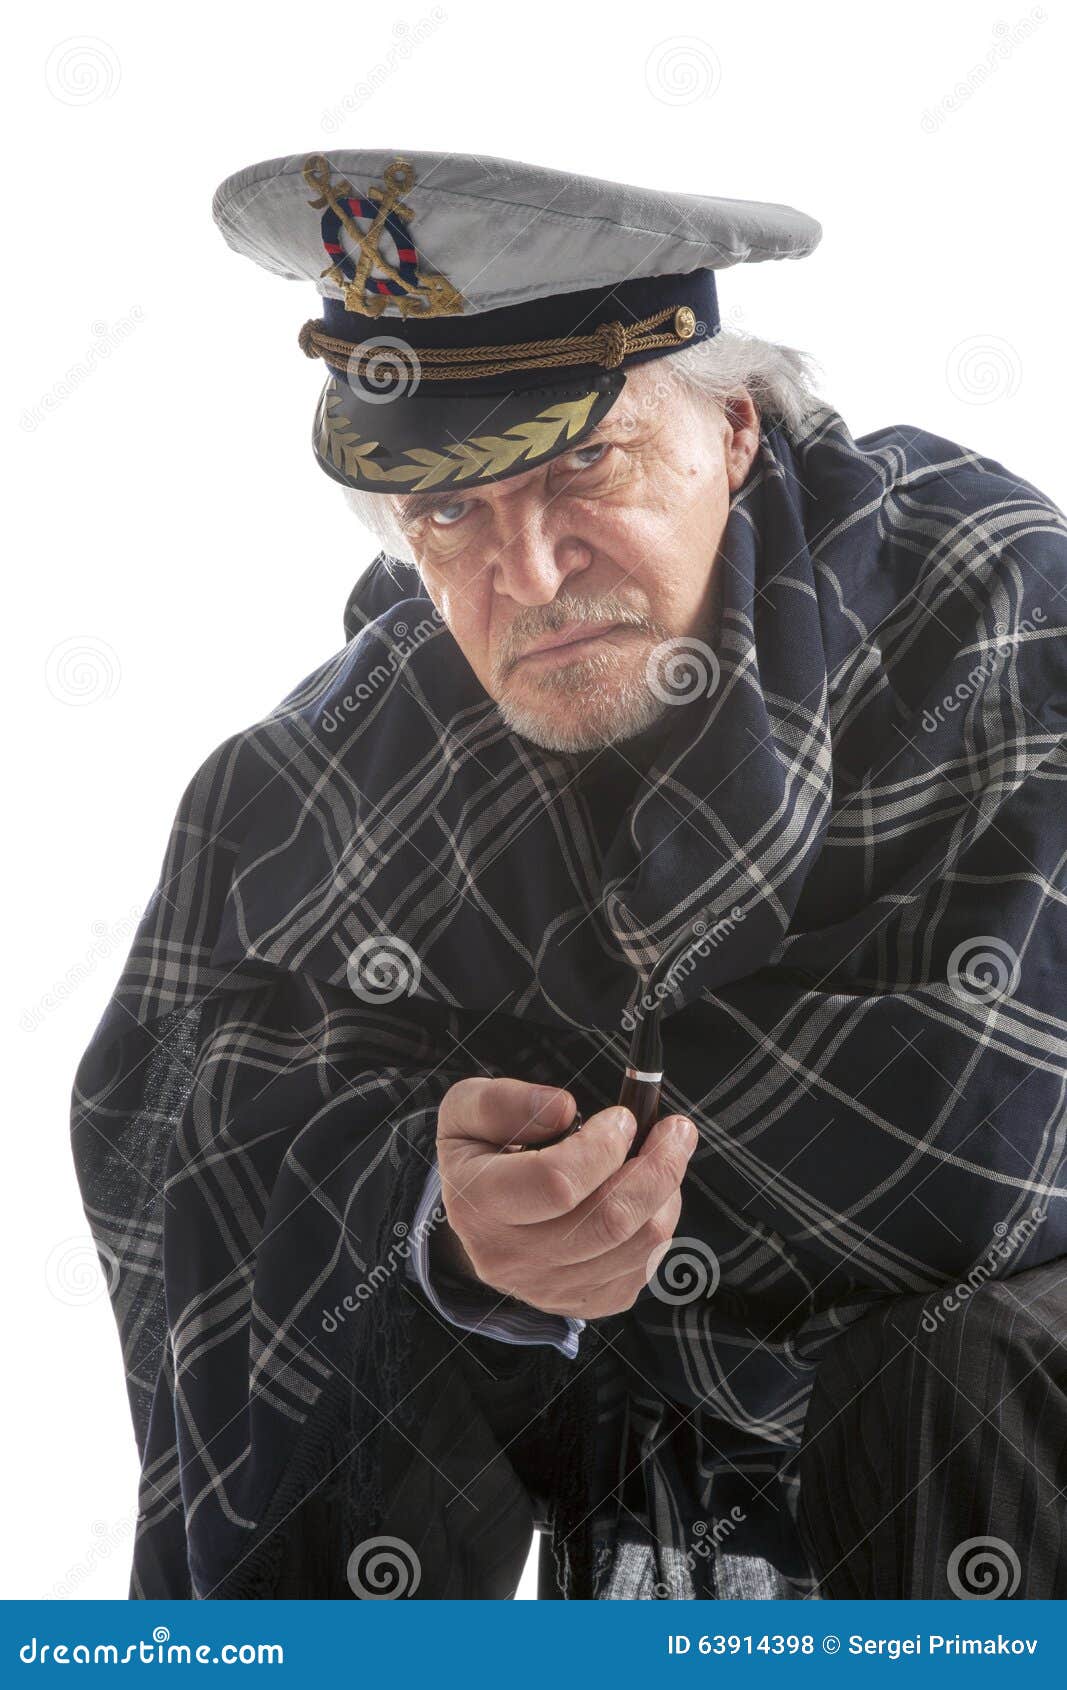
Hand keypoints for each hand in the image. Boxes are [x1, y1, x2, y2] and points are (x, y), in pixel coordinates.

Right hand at [434, 1077, 698, 1319]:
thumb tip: (563, 1109)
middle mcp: (512, 1258)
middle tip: (677, 1129)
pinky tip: (646, 1193)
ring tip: (664, 1155)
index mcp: (480, 1205)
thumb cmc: (481, 1153)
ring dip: (667, 1192)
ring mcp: (551, 1288)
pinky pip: (645, 1265)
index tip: (622, 1117)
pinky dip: (660, 1221)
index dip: (603, 1146)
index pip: (557, 1183)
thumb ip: (503, 1101)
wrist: (478, 1219)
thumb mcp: (466, 1111)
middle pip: (611, 1219)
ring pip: (639, 1243)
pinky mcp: (586, 1302)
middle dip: (659, 1166)